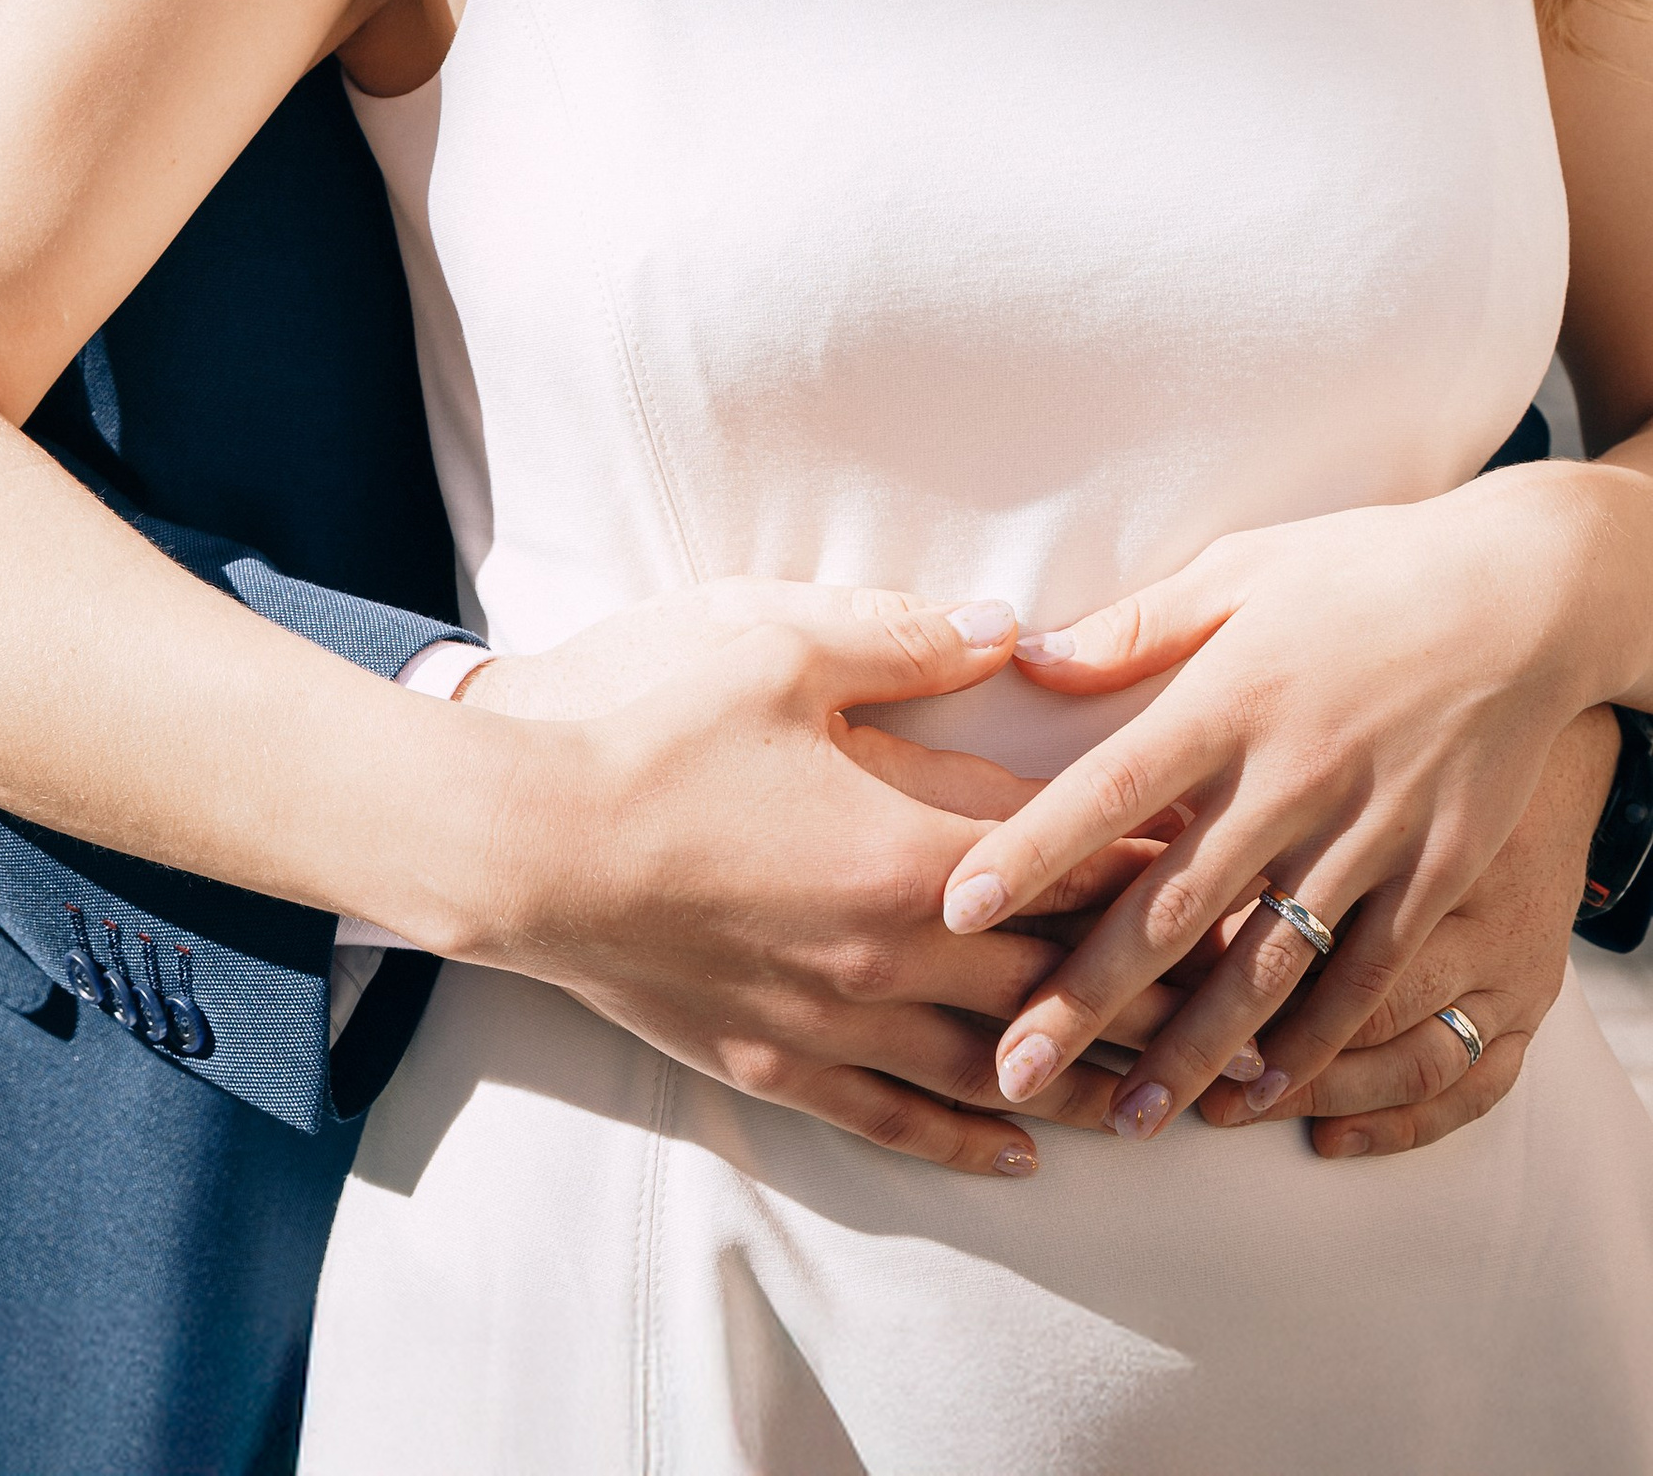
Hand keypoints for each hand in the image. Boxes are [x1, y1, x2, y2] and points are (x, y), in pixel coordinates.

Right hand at [466, 584, 1179, 1179]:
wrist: (532, 840)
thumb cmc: (656, 730)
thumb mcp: (782, 649)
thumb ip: (904, 638)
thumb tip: (1006, 624)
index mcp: (911, 843)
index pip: (1070, 858)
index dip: (1160, 860)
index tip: (1237, 864)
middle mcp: (895, 949)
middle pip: (1057, 977)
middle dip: (1155, 988)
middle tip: (1246, 1004)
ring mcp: (838, 1017)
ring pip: (994, 1067)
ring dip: (1085, 1079)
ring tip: (1169, 1096)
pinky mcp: (778, 1061)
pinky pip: (896, 1117)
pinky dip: (967, 1138)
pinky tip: (1018, 1153)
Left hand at [937, 476, 1600, 1138]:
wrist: (1522, 597)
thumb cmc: (1363, 572)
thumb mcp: (1241, 570)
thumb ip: (1134, 628)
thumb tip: (1028, 657)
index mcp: (1230, 697)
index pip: (1109, 787)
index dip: (1031, 852)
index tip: (956, 908)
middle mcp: (1292, 775)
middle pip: (1173, 902)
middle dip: (1088, 995)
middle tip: (1015, 1067)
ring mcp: (1367, 833)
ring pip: (1264, 964)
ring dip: (1192, 1049)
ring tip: (1129, 1119)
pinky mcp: (1434, 874)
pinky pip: (1364, 979)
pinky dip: (1311, 1045)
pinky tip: (1260, 1096)